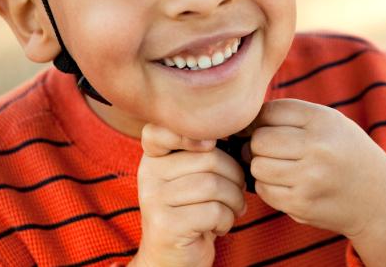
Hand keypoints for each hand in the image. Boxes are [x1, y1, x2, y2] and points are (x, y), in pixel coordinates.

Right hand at [129, 124, 247, 266]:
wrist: (173, 259)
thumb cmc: (193, 211)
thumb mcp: (192, 177)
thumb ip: (202, 154)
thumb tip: (234, 131)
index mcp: (154, 158)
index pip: (161, 130)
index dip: (191, 132)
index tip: (211, 145)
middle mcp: (149, 175)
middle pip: (208, 159)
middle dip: (235, 177)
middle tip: (237, 193)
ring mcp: (154, 200)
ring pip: (213, 185)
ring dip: (234, 201)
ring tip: (232, 210)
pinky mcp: (165, 225)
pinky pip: (212, 211)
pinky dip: (227, 220)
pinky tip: (220, 227)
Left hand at [248, 99, 385, 238]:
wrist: (378, 198)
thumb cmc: (346, 154)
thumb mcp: (331, 124)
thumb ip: (292, 116)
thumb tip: (242, 122)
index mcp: (324, 120)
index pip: (270, 111)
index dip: (259, 120)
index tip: (263, 127)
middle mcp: (318, 147)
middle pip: (259, 139)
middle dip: (258, 144)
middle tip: (269, 150)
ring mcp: (309, 178)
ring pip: (257, 166)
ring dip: (261, 166)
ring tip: (279, 167)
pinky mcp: (301, 204)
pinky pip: (264, 190)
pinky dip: (269, 187)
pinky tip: (286, 184)